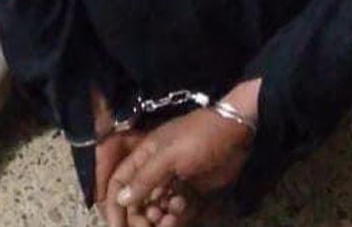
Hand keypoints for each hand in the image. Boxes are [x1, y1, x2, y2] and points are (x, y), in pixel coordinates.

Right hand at [107, 106, 253, 224]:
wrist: (237, 133)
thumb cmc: (199, 137)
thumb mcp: (168, 155)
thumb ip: (145, 178)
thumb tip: (120, 199)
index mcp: (144, 156)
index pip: (119, 182)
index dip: (114, 205)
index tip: (116, 226)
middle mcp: (155, 171)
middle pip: (136, 201)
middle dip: (140, 217)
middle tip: (151, 225)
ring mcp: (173, 182)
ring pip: (157, 209)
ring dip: (160, 219)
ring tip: (172, 217)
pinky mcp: (191, 192)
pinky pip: (177, 211)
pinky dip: (177, 216)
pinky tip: (183, 209)